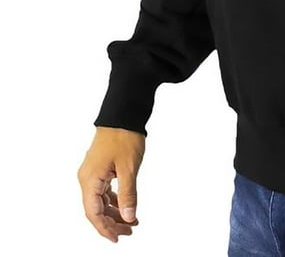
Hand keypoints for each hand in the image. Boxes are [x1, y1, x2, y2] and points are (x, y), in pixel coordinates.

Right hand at [77, 126, 144, 242]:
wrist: (123, 114)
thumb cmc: (124, 136)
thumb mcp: (129, 168)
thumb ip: (128, 194)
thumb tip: (129, 217)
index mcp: (89, 180)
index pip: (94, 213)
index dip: (105, 228)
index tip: (118, 238)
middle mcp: (87, 178)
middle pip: (96, 209)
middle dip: (111, 223)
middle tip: (129, 231)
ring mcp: (92, 173)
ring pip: (100, 200)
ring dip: (114, 212)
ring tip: (131, 221)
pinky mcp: (99, 168)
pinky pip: (103, 190)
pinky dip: (114, 200)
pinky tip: (125, 205)